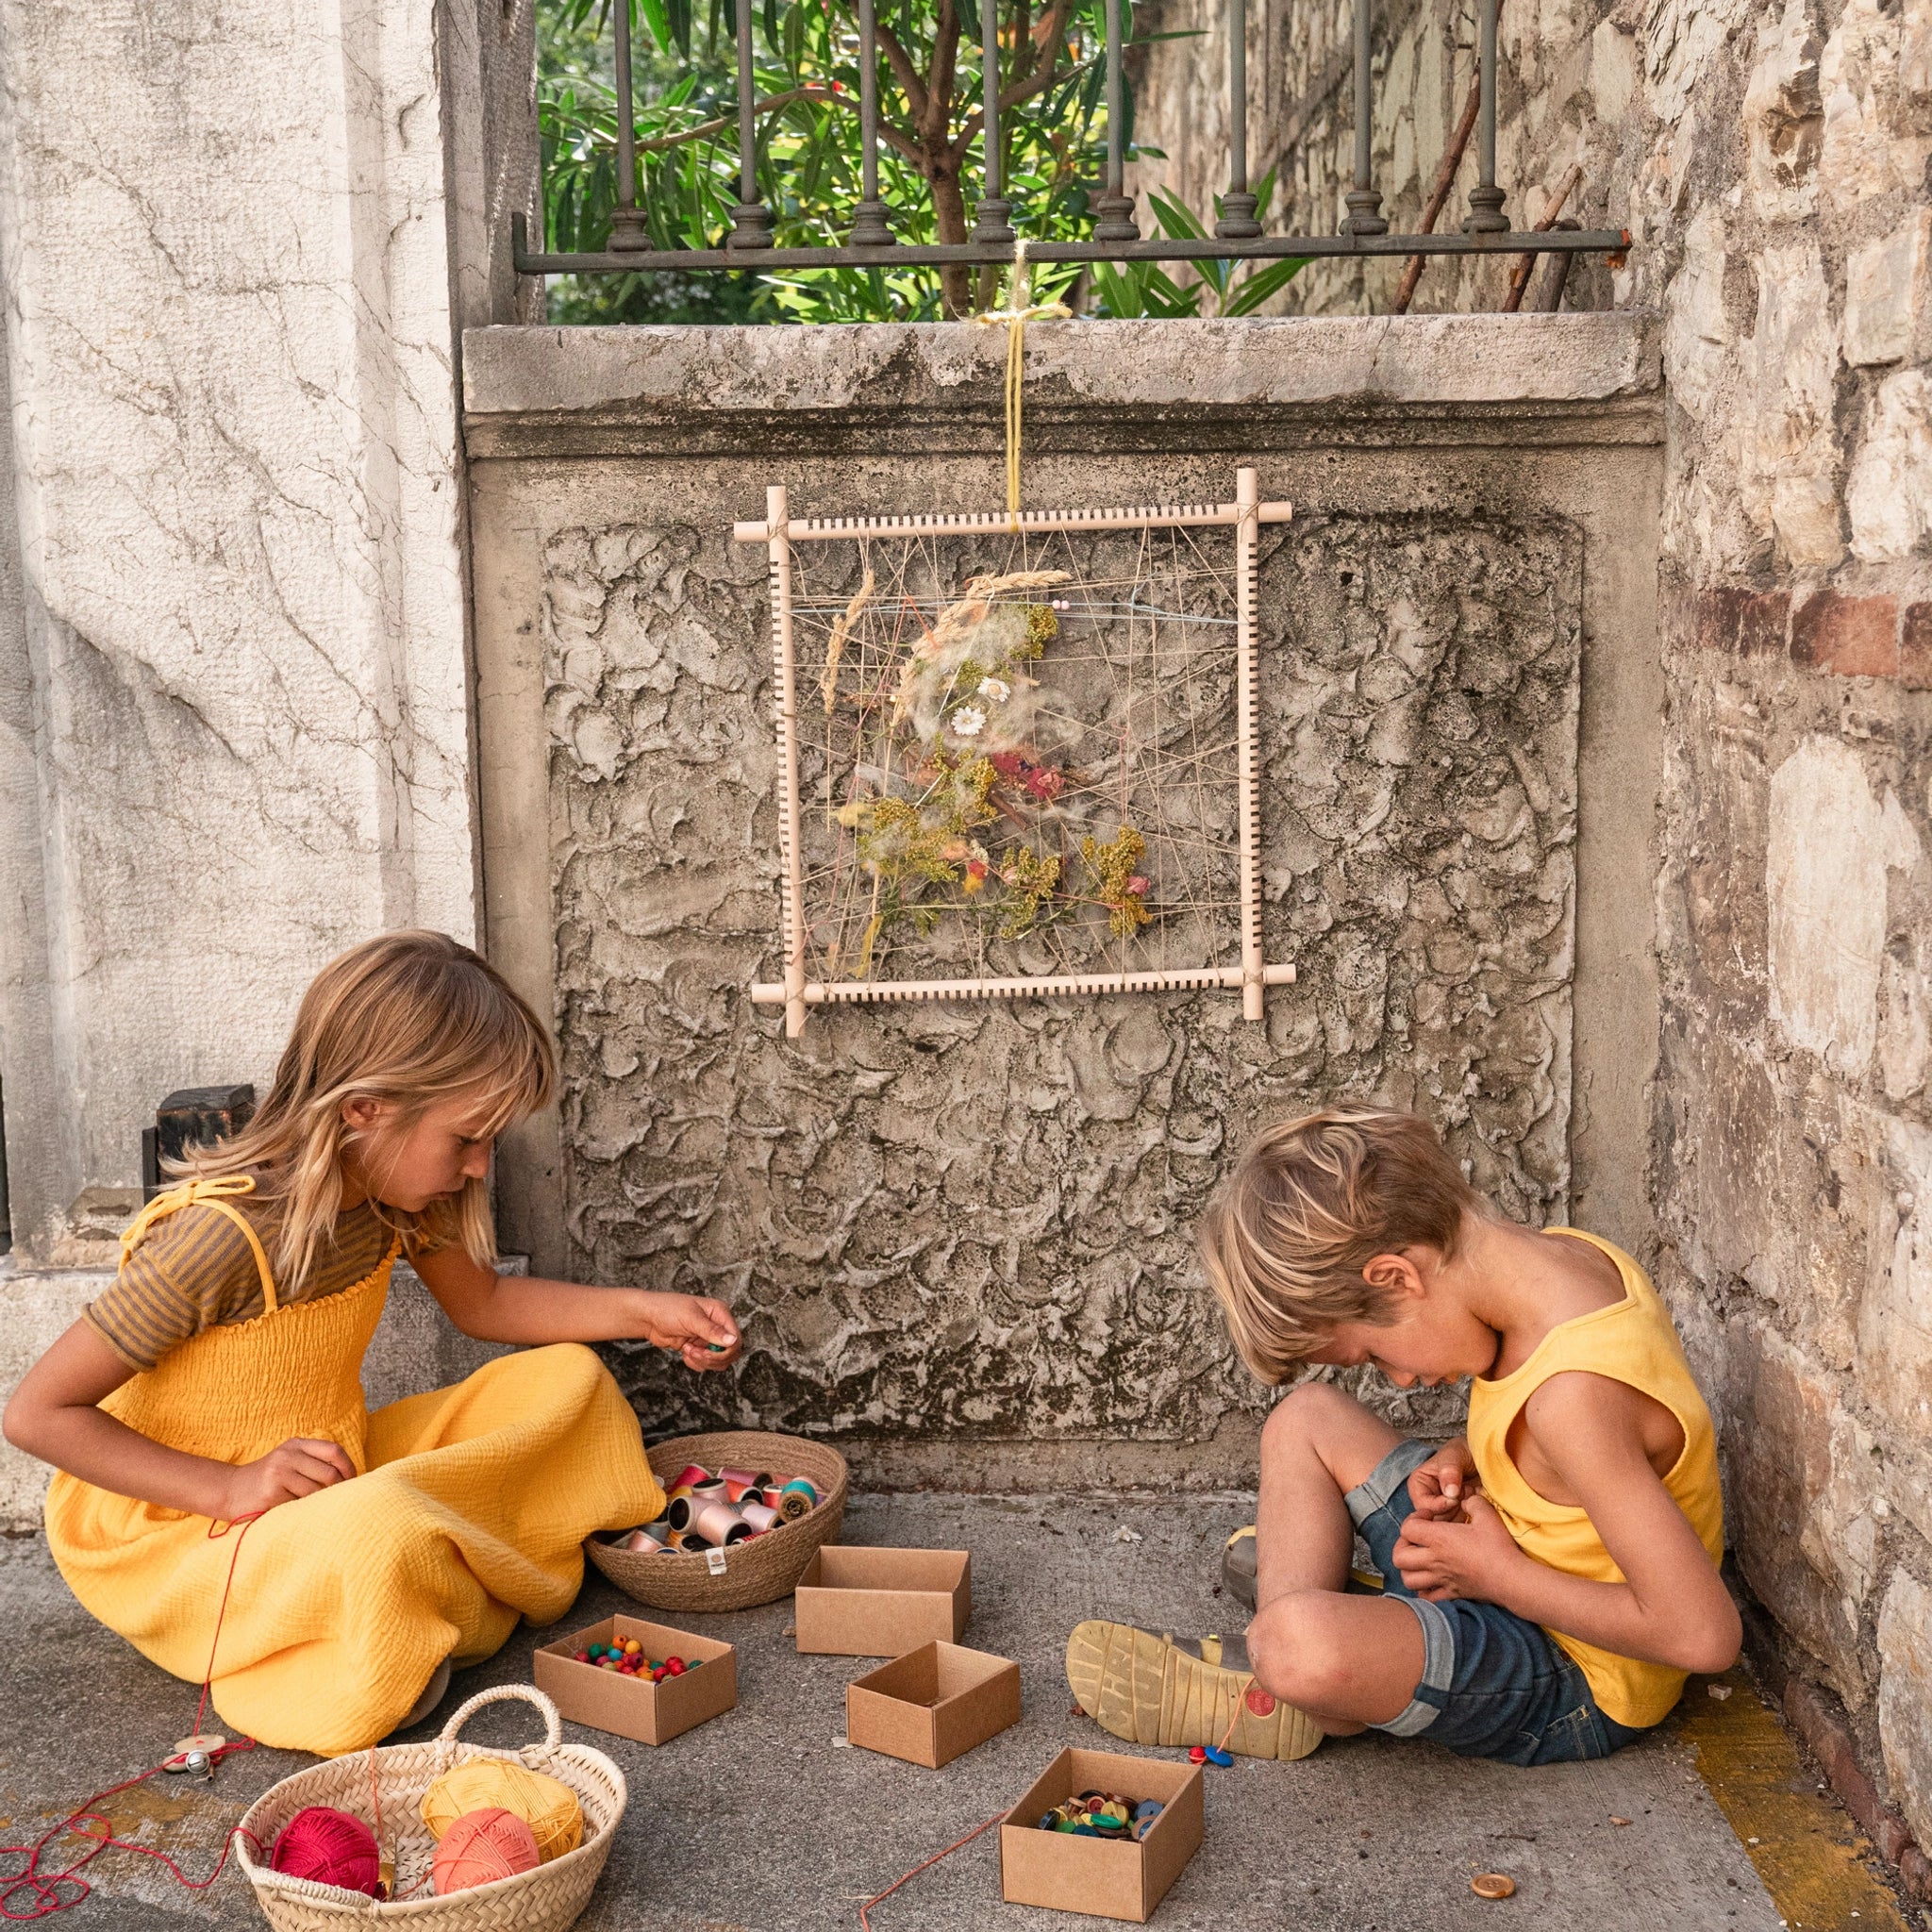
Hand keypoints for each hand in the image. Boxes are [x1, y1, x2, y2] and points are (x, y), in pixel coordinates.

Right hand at [220, 1437, 356, 1519]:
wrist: (229, 1491)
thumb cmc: (267, 1480)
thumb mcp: (289, 1461)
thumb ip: (313, 1462)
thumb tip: (350, 1478)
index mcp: (296, 1444)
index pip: (334, 1450)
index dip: (349, 1466)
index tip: (354, 1481)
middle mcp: (288, 1455)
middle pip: (329, 1473)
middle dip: (338, 1489)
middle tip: (338, 1500)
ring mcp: (279, 1472)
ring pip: (316, 1491)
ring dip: (319, 1502)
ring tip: (314, 1507)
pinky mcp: (271, 1492)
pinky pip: (299, 1503)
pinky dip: (302, 1510)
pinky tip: (295, 1511)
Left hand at [634, 1291, 741, 1370]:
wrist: (648, 1318)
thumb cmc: (667, 1309)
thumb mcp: (691, 1319)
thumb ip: (712, 1331)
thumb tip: (733, 1340)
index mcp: (720, 1313)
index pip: (735, 1338)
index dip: (725, 1350)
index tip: (706, 1352)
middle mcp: (717, 1325)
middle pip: (730, 1352)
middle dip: (712, 1357)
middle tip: (696, 1353)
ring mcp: (708, 1338)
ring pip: (718, 1361)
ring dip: (703, 1361)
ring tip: (688, 1350)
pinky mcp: (699, 1348)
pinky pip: (706, 1363)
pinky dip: (696, 1363)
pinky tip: (685, 1352)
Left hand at [1391, 1493, 1521, 1602]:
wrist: (1512, 1579)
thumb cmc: (1498, 1546)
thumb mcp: (1487, 1514)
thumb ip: (1472, 1501)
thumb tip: (1464, 1499)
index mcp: (1439, 1539)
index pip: (1407, 1528)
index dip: (1413, 1518)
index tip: (1429, 1517)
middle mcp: (1435, 1560)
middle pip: (1398, 1556)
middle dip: (1402, 1545)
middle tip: (1417, 1539)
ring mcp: (1441, 1580)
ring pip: (1407, 1579)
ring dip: (1409, 1568)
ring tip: (1421, 1560)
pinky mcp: (1451, 1595)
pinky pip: (1426, 1597)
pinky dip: (1423, 1589)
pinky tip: (1432, 1580)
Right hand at [1406, 1438, 1479, 1520]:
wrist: (1485, 1457)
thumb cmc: (1465, 1451)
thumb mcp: (1455, 1454)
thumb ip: (1450, 1470)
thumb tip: (1449, 1493)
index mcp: (1419, 1485)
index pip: (1423, 1507)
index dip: (1439, 1505)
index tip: (1455, 1498)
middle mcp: (1429, 1501)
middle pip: (1435, 1521)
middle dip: (1454, 1511)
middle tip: (1467, 1494)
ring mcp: (1446, 1511)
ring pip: (1450, 1528)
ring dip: (1465, 1515)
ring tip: (1472, 1495)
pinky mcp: (1460, 1518)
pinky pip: (1464, 1529)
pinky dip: (1473, 1520)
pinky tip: (1479, 1504)